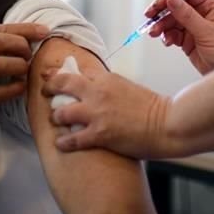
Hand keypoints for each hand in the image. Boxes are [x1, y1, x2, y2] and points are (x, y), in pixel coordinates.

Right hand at [0, 22, 48, 136]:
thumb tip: (11, 37)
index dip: (24, 28)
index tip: (43, 30)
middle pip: (0, 41)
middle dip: (23, 44)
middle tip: (31, 52)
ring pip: (1, 64)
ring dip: (20, 66)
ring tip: (25, 70)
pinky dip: (15, 89)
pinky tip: (20, 88)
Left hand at [41, 68, 181, 159]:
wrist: (169, 124)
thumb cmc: (154, 108)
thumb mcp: (129, 87)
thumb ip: (110, 87)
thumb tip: (97, 89)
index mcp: (108, 78)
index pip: (78, 70)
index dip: (63, 73)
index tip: (53, 74)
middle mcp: (98, 92)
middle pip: (63, 82)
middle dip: (49, 86)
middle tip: (44, 91)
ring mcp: (97, 113)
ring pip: (61, 112)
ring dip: (56, 117)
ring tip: (56, 121)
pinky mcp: (100, 134)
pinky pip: (71, 138)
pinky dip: (63, 141)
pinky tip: (61, 143)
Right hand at [145, 0, 213, 74]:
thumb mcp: (208, 31)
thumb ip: (187, 15)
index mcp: (212, 4)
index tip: (158, 4)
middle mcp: (203, 13)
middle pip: (177, 6)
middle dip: (162, 12)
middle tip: (149, 18)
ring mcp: (195, 26)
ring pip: (172, 20)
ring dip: (162, 26)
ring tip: (155, 33)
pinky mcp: (189, 40)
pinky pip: (174, 33)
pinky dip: (167, 36)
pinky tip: (167, 41)